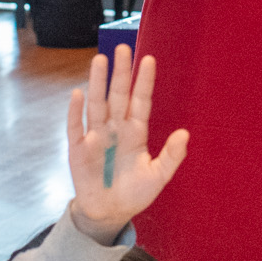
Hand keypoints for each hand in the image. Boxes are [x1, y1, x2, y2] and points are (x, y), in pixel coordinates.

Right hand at [65, 47, 187, 243]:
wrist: (109, 213)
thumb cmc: (134, 193)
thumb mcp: (158, 177)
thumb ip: (171, 156)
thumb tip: (185, 134)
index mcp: (136, 132)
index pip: (141, 101)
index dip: (144, 81)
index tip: (149, 60)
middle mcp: (116, 128)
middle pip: (118, 94)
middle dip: (121, 72)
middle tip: (122, 47)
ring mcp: (96, 136)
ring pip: (97, 103)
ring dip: (97, 82)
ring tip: (99, 59)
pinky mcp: (78, 148)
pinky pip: (76, 126)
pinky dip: (75, 110)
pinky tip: (78, 93)